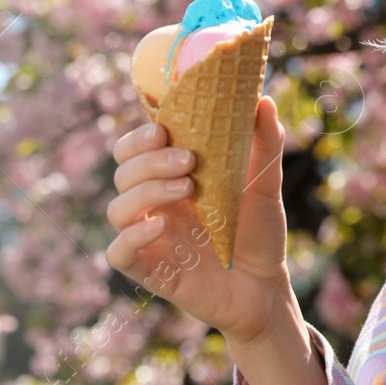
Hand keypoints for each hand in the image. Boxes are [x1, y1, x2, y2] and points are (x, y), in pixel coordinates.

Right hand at [106, 96, 296, 346]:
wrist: (267, 284)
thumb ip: (264, 142)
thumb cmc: (259, 230)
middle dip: (150, 160)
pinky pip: (118, 252)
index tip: (162, 128)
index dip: (139, 136)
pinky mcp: (149, 270)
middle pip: (124, 172)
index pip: (135, 148)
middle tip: (188, 160)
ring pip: (118, 207)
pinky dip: (132, 236)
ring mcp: (149, 237)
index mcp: (171, 177)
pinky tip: (160, 226)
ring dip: (147, 191)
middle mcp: (154, 204)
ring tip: (188, 188)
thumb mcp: (265, 182)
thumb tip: (264, 100)